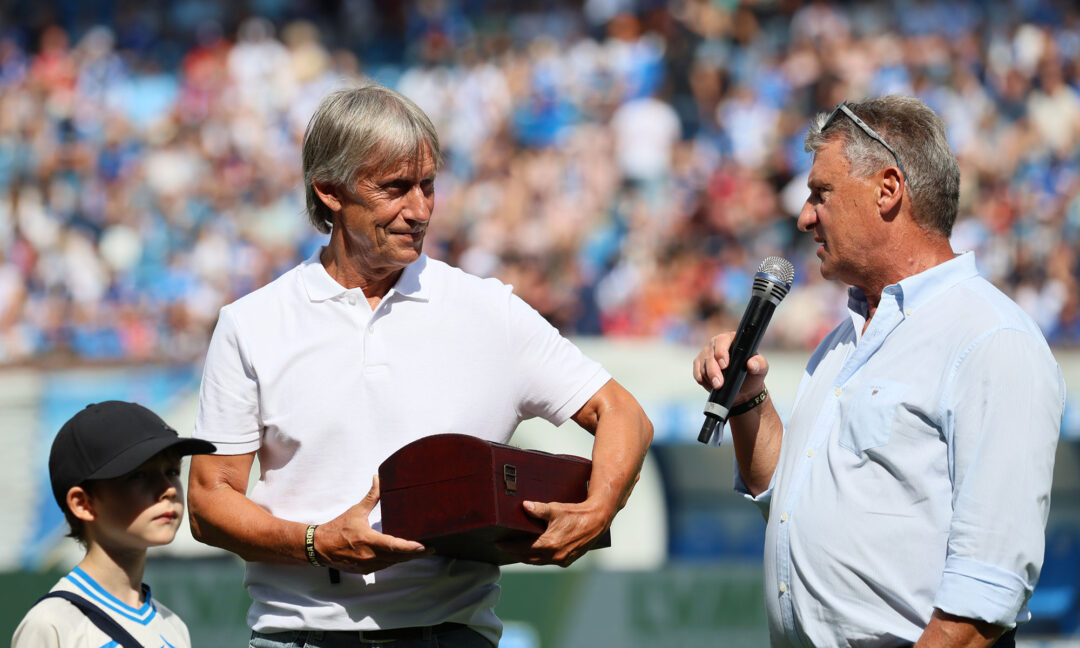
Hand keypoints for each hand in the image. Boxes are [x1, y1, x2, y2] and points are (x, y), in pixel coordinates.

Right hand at [313, 476, 431, 573]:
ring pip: (393, 563)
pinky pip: (385, 566)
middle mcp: (370, 556)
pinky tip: (402, 555)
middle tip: (432, 548)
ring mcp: (368, 566)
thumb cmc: (338, 528)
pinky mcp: (365, 571)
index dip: (412, 548)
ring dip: (406, 558)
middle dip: (416, 553)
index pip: (395, 547)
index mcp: (369, 541)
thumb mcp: (356, 511)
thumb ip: (372, 496)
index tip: (425, 546)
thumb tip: (379, 478)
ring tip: (421, 551)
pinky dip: (394, 561)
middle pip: (399, 558)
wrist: (319, 547)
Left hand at [501, 499, 610, 566]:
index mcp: (548, 544)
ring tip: (515, 552)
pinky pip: (548, 561)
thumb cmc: (576, 513)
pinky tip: (534, 553)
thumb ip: (539, 509)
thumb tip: (524, 505)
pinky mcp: (567, 561)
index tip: (497, 544)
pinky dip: (538, 558)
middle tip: (503, 548)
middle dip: (514, 554)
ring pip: (537, 561)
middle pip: (527, 558)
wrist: (597, 521)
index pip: (522, 548)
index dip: (508, 547)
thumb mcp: (556, 509)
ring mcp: (561, 560)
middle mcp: (554, 556)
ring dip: (526, 557)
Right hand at [692, 332, 769, 402]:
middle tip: (719, 383)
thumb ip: (759, 364)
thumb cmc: (752, 375)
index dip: (721, 352)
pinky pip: (696, 371)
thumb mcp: (761, 369)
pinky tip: (711, 385)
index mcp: (732, 339)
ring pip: (702, 364)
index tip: (724, 365)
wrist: (742, 389)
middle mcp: (717, 343)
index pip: (722, 340)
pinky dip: (702, 379)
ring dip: (708, 377)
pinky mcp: (700, 364)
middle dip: (713, 370)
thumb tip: (751, 364)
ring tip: (717, 386)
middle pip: (710, 354)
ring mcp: (707, 353)